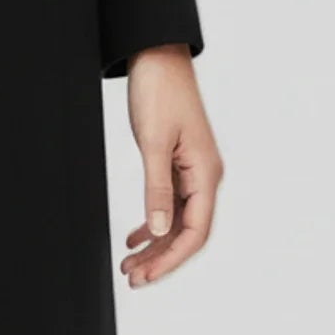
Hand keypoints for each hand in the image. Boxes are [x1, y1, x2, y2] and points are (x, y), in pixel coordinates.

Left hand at [120, 44, 222, 287]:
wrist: (158, 57)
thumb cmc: (160, 92)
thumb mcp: (154, 142)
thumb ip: (156, 188)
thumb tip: (159, 229)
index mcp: (206, 173)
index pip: (195, 231)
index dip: (172, 258)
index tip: (147, 275)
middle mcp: (204, 176)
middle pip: (187, 231)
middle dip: (161, 258)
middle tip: (132, 277)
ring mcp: (191, 170)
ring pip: (176, 220)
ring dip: (154, 243)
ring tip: (128, 263)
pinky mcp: (177, 163)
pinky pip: (169, 202)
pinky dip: (152, 221)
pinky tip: (134, 236)